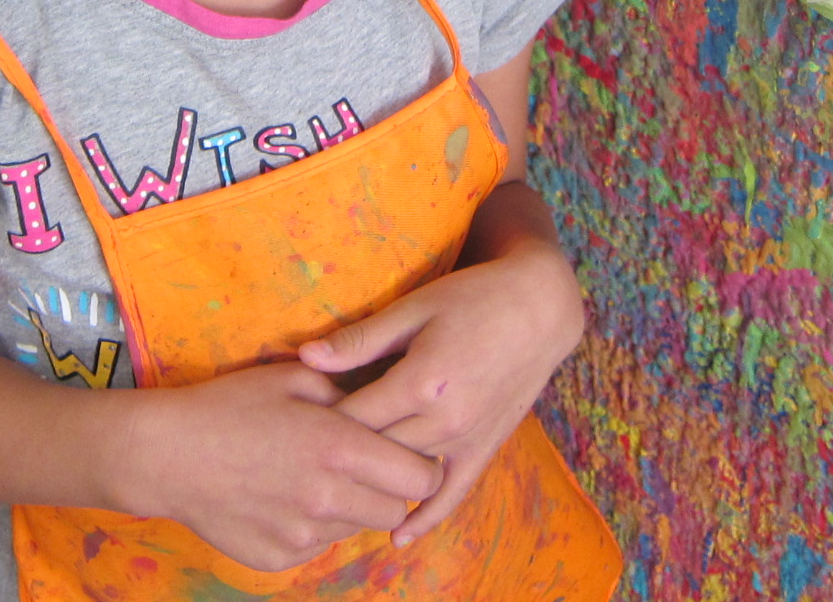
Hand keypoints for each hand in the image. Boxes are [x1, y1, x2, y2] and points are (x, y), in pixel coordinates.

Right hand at [123, 359, 443, 571]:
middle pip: (395, 510)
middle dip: (389, 488)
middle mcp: (329, 499)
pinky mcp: (280, 558)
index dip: (422, 465)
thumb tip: (390, 398)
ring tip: (317, 477)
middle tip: (363, 464)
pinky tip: (285, 497)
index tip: (410, 452)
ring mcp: (304, 535)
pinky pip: (320, 546)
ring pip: (357, 529)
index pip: (420, 477)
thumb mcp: (296, 378)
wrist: (168, 456)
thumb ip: (351, 390)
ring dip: (351, 507)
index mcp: (340, 448)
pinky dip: (315, 526)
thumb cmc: (231, 406)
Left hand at [299, 232, 584, 546]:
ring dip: (371, 478)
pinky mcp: (485, 448)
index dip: (318, 423)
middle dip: (339, 454)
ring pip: (404, 473)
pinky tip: (398, 536)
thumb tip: (305, 356)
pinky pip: (453, 492)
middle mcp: (444, 418)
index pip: (353, 418)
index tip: (292, 424)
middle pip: (374, 451)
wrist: (540, 308)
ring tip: (334, 483)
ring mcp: (467, 438)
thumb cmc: (473, 297)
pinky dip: (426, 517)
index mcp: (421, 380)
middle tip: (305, 455)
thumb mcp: (414, 308)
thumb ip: (361, 339)